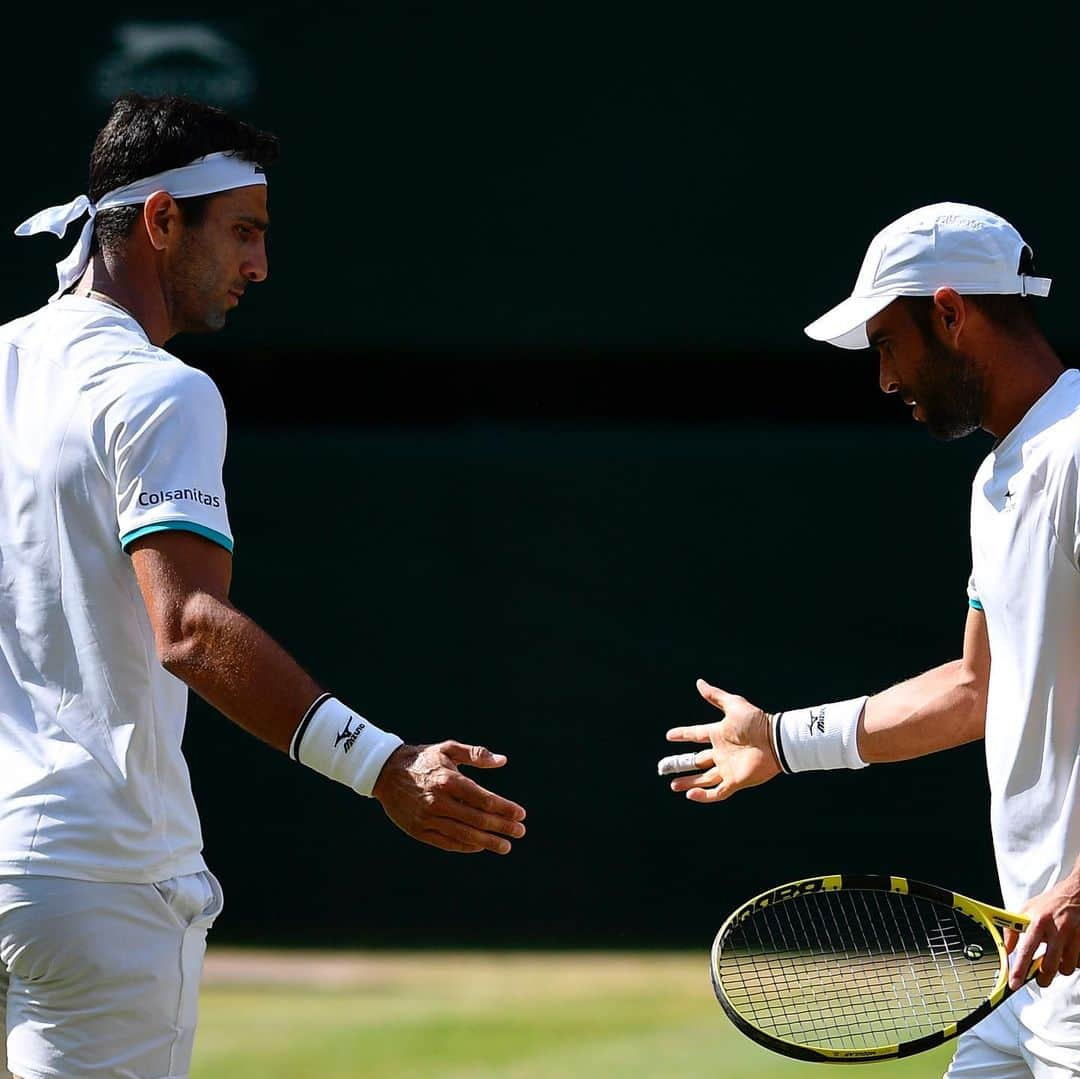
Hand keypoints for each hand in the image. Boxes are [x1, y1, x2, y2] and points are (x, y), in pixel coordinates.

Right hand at [373, 741, 526, 853]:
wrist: (385, 772)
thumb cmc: (423, 759)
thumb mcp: (448, 749)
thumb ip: (476, 754)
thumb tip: (502, 761)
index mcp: (448, 780)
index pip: (483, 800)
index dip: (505, 808)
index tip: (521, 814)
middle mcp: (438, 801)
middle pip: (478, 819)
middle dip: (502, 826)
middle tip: (520, 832)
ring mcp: (428, 818)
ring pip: (464, 835)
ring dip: (488, 842)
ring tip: (506, 846)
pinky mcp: (418, 830)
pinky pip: (447, 842)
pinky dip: (466, 846)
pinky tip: (480, 846)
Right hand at [664, 679, 779, 802]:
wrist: (775, 741)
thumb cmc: (756, 722)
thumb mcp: (733, 705)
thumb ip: (715, 696)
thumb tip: (699, 682)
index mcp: (719, 734)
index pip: (696, 735)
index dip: (682, 735)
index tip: (669, 735)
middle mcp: (721, 752)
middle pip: (696, 761)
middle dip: (680, 764)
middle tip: (663, 767)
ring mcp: (727, 768)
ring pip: (703, 778)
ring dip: (688, 782)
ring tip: (673, 785)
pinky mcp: (735, 781)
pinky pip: (717, 792)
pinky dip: (703, 796)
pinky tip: (690, 795)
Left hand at [1004, 871, 1079, 989]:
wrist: (1075, 893)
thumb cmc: (1049, 903)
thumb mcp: (1026, 910)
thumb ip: (1014, 930)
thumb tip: (1006, 950)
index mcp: (1037, 922)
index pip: (1025, 950)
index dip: (1019, 969)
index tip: (1014, 983)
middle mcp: (1055, 930)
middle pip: (1049, 966)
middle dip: (1043, 978)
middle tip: (1040, 979)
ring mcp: (1072, 936)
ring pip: (1066, 967)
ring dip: (1059, 969)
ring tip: (1055, 962)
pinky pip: (1078, 962)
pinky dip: (1072, 963)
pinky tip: (1067, 954)